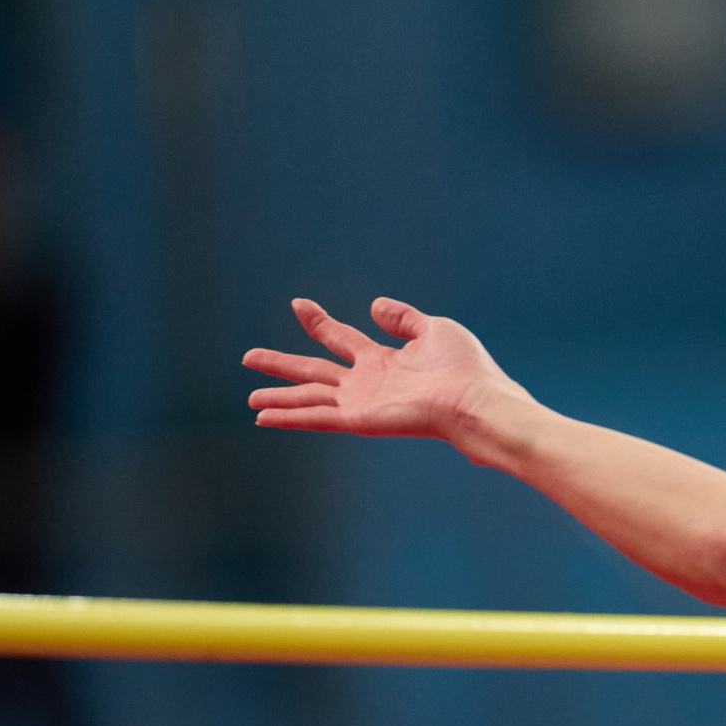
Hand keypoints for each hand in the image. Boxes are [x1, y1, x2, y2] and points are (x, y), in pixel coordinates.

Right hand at [243, 297, 529, 441]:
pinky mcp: (360, 420)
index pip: (342, 339)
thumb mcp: (433, 330)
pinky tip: (264, 417)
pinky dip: (290, 417)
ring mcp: (362, 403)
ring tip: (251, 396)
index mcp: (384, 360)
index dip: (319, 322)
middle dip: (283, 364)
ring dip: (280, 397)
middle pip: (315, 371)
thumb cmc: (465, 368)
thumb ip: (403, 319)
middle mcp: (368, 383)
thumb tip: (376, 305)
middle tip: (249, 356)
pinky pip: (317, 417)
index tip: (298, 305)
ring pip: (309, 398)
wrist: (475, 400)